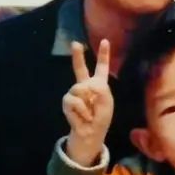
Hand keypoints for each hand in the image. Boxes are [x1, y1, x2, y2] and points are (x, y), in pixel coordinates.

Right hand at [62, 39, 112, 165]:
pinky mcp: (67, 101)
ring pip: (79, 88)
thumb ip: (101, 90)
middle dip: (78, 55)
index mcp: (100, 84)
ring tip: (89, 112)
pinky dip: (81, 109)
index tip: (105, 41)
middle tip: (75, 43)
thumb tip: (88, 84)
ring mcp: (75, 92)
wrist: (91, 133)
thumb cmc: (101, 119)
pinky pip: (74, 99)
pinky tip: (84, 116)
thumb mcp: (107, 103)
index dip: (103, 54)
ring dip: (87, 102)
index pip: (102, 67)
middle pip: (80, 68)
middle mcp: (86, 85)